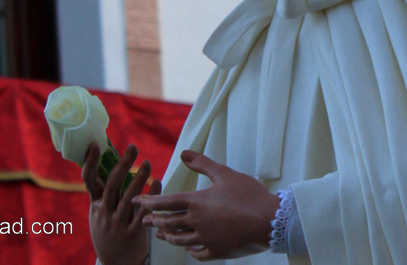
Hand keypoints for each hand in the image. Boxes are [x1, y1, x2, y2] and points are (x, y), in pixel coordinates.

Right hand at [83, 142, 160, 264]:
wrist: (114, 263)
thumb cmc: (108, 230)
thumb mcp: (99, 213)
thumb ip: (104, 192)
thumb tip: (108, 163)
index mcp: (95, 204)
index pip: (89, 180)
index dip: (90, 162)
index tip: (95, 144)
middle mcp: (105, 212)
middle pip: (112, 184)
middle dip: (123, 164)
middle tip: (133, 147)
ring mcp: (118, 223)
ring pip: (129, 198)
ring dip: (139, 178)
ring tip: (147, 163)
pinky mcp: (133, 233)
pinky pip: (143, 213)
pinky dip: (151, 196)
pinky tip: (158, 182)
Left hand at [133, 150, 280, 261]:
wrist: (270, 221)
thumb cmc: (248, 195)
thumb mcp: (224, 174)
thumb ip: (202, 164)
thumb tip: (184, 153)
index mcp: (196, 203)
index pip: (165, 203)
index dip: (148, 202)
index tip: (136, 201)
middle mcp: (196, 223)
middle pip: (168, 223)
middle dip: (153, 221)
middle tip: (144, 220)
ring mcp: (205, 240)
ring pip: (179, 240)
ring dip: (167, 236)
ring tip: (160, 235)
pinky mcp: (217, 252)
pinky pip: (196, 253)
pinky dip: (189, 250)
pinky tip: (188, 248)